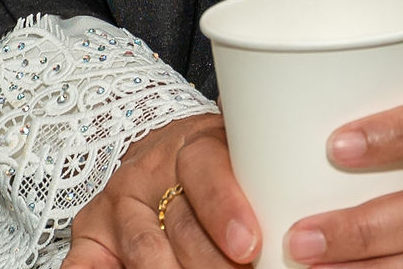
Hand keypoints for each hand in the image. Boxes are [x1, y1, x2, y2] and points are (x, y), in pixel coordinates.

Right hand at [67, 115, 257, 268]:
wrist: (160, 158)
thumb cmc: (219, 168)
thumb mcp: (243, 159)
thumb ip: (270, 177)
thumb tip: (319, 225)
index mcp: (193, 145)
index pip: (206, 170)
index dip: (226, 207)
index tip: (249, 244)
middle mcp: (150, 172)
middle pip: (182, 226)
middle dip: (214, 266)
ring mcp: (116, 204)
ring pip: (146, 252)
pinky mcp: (90, 234)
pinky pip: (83, 265)